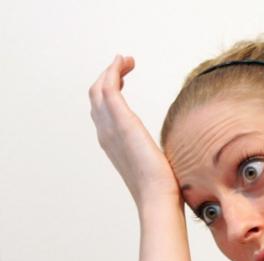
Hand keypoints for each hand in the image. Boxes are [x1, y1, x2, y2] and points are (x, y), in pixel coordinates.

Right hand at [88, 54, 180, 208]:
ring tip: (126, 60)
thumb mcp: (152, 164)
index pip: (101, 111)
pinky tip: (125, 63)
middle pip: (95, 96)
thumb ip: (151, 153)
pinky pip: (109, 88)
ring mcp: (111, 128)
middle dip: (108, 75)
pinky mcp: (122, 122)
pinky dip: (114, 71)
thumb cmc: (159, 187)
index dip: (109, 91)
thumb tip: (167, 156)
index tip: (124, 78)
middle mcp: (106, 134)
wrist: (157, 196)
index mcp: (112, 143)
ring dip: (111, 70)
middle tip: (124, 64)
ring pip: (98, 89)